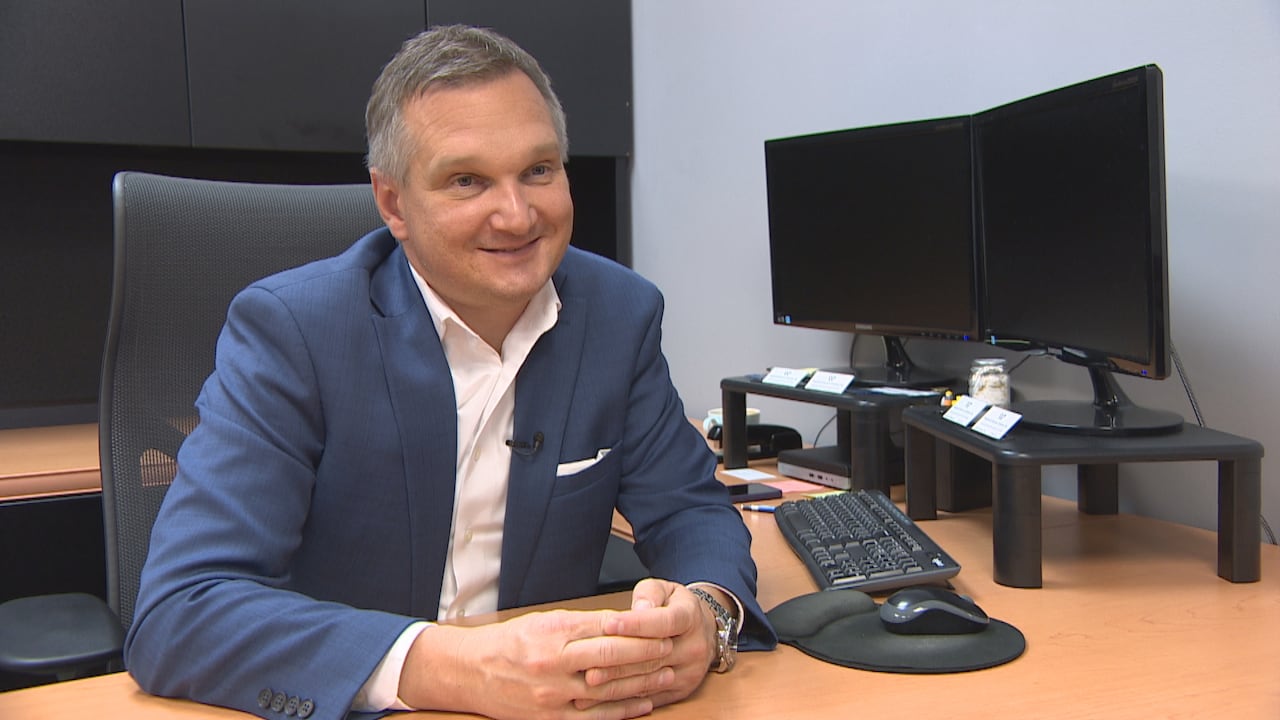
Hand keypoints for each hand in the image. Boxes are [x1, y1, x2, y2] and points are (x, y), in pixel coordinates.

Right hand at [397, 608, 675, 719]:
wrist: (470, 672)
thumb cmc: (510, 642)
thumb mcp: (544, 621)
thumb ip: (583, 623)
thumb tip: (624, 623)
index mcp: (553, 631)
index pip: (607, 627)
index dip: (639, 629)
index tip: (663, 626)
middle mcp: (553, 661)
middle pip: (611, 656)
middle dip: (647, 653)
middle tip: (672, 649)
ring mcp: (552, 693)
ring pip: (608, 688)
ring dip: (642, 683)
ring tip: (667, 676)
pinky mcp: (551, 717)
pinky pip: (594, 716)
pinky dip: (622, 711)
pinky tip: (643, 704)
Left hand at [582, 579, 718, 709]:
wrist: (704, 632)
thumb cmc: (676, 607)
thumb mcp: (665, 589)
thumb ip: (649, 594)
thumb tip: (640, 608)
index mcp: (690, 618)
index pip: (664, 622)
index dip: (636, 624)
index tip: (609, 624)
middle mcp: (694, 648)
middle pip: (654, 656)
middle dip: (619, 658)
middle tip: (589, 657)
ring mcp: (688, 673)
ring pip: (650, 680)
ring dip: (617, 681)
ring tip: (588, 678)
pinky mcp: (680, 692)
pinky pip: (650, 698)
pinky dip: (624, 698)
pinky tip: (602, 694)